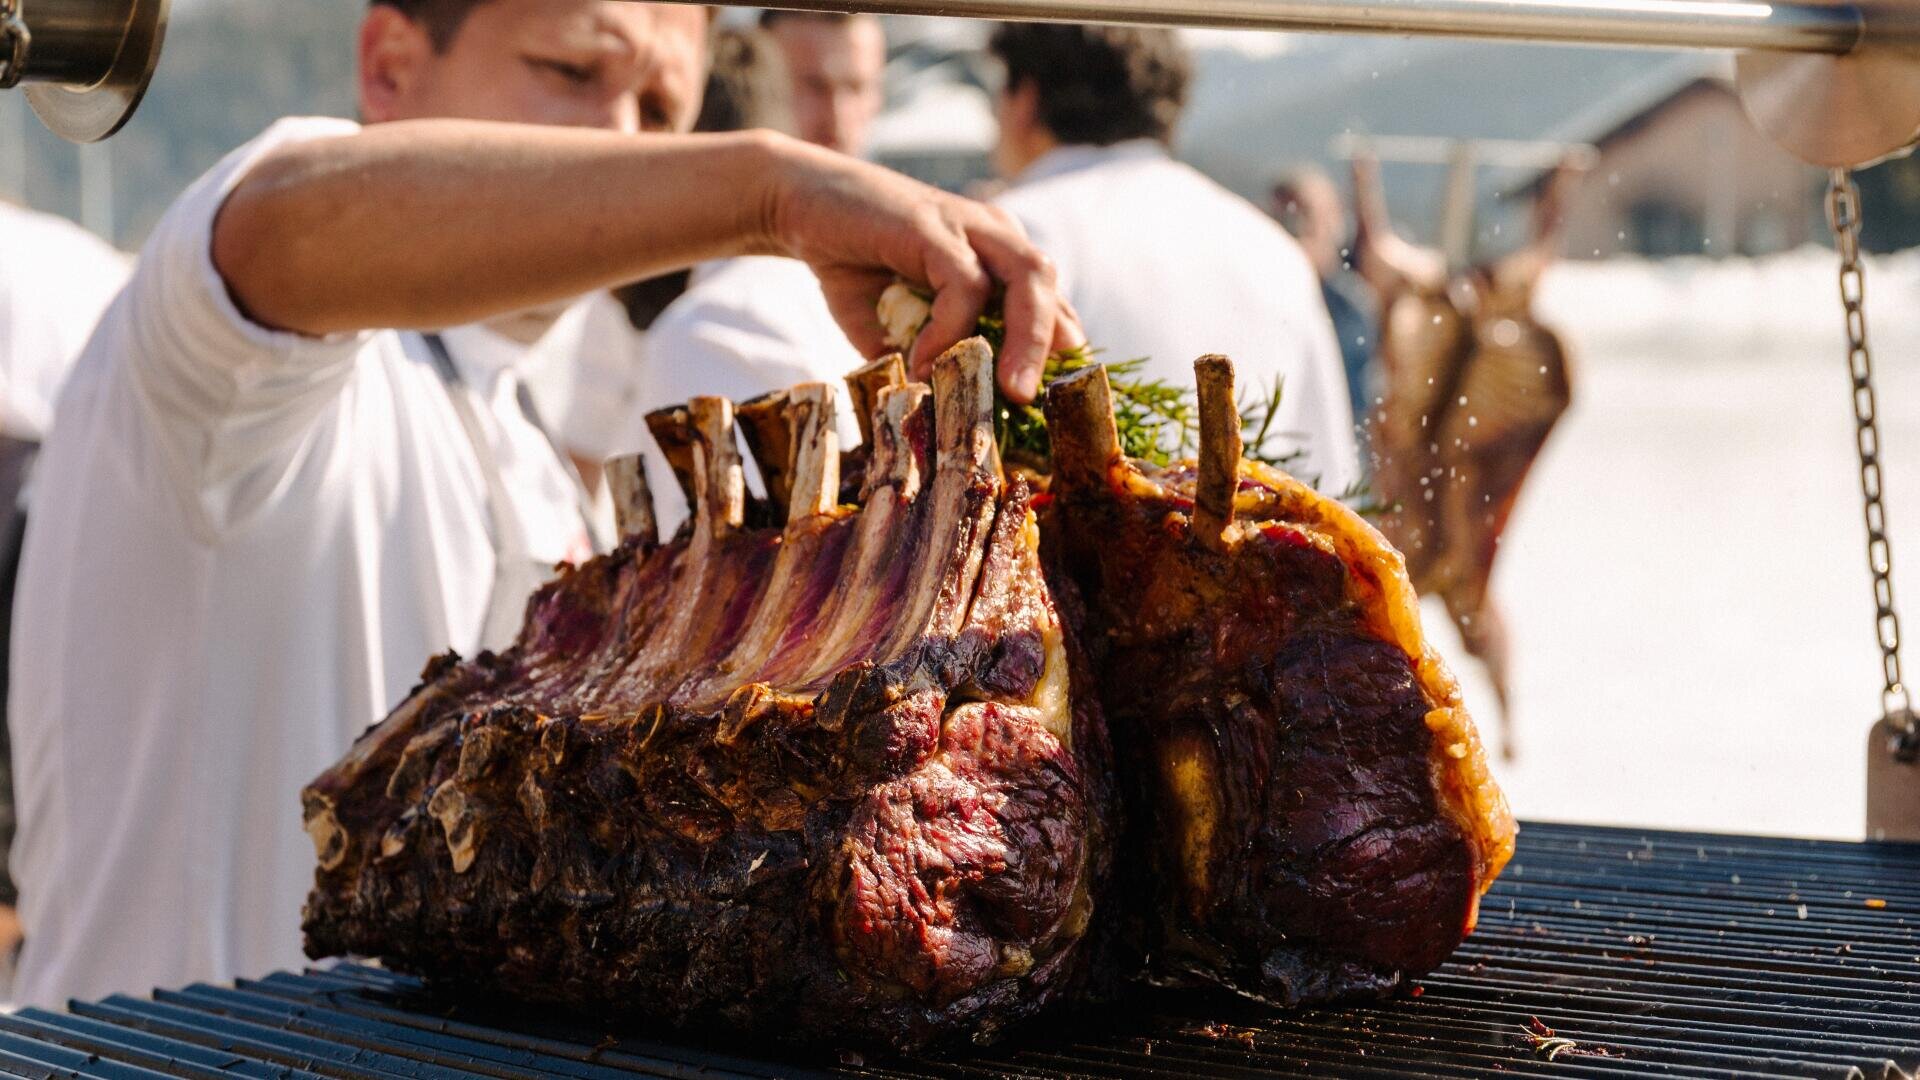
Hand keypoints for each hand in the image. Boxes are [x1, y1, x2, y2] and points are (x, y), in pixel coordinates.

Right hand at [763, 137, 1082, 402]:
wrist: (798, 204)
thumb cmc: (853, 267)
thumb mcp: (898, 326)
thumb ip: (928, 357)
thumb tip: (950, 409)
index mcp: (995, 257)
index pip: (1046, 304)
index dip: (1053, 352)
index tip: (1049, 404)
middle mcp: (993, 235)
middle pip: (1048, 287)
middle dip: (1050, 348)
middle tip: (1032, 402)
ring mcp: (967, 225)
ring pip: (1027, 278)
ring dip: (1025, 340)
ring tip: (1009, 391)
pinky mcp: (934, 226)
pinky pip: (964, 283)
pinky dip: (952, 328)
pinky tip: (924, 359)